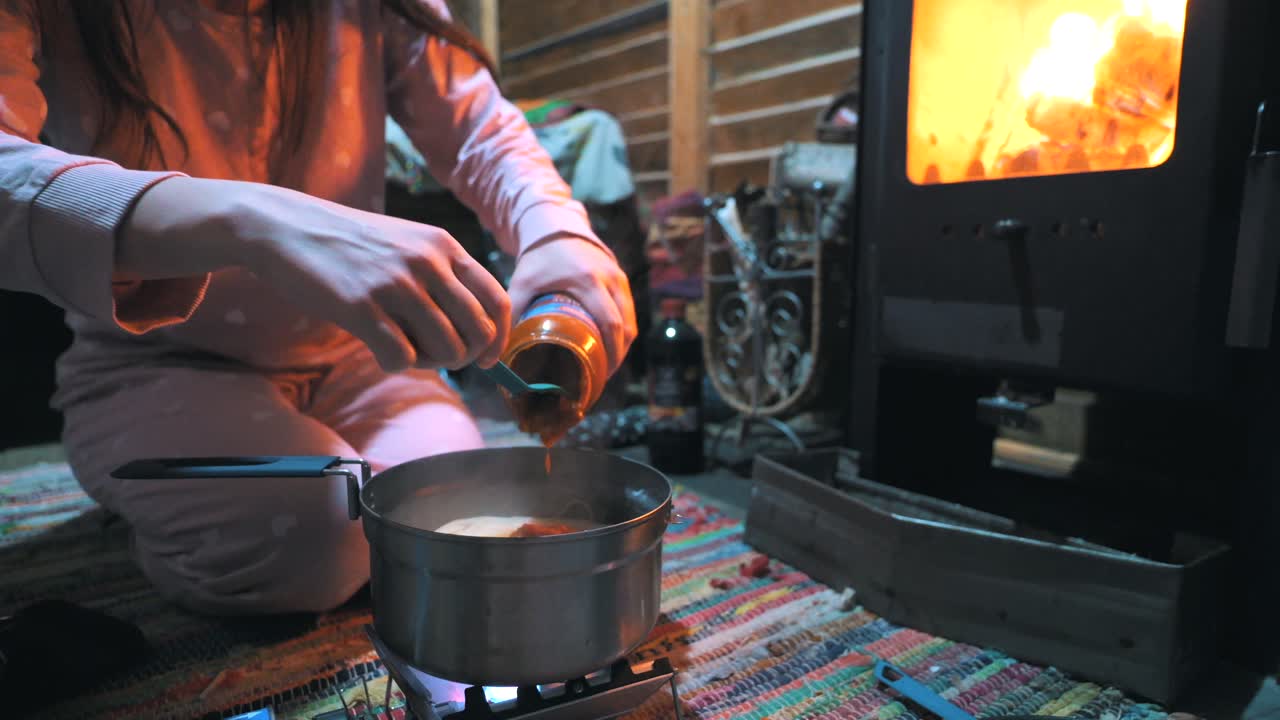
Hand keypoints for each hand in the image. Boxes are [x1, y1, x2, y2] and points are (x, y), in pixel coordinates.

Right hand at [118, 177, 509, 371]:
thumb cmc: (351, 244)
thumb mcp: (408, 243)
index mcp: (444, 246)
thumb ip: (442, 277)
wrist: (286, 227)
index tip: (487, 360)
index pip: (496, 302)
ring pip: (446, 349)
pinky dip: (397, 364)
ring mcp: (395, 284)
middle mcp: (427, 263)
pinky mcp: (361, 307)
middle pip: (477, 332)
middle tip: (438, 358)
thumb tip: (476, 332)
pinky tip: (380, 350)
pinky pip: (402, 358)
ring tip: (404, 349)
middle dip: (464, 357)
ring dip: (430, 363)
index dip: (498, 339)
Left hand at [507, 234, 636, 372]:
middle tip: (601, 378)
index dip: (610, 354)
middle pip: (626, 328)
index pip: (610, 324)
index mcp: (588, 282)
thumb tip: (499, 350)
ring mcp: (619, 279)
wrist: (557, 229)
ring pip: (631, 322)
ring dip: (622, 347)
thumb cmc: (538, 260)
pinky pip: (629, 312)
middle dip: (617, 357)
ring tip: (605, 367)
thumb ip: (513, 312)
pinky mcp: (621, 279)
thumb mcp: (522, 282)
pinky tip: (611, 348)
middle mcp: (610, 280)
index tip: (599, 375)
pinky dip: (623, 333)